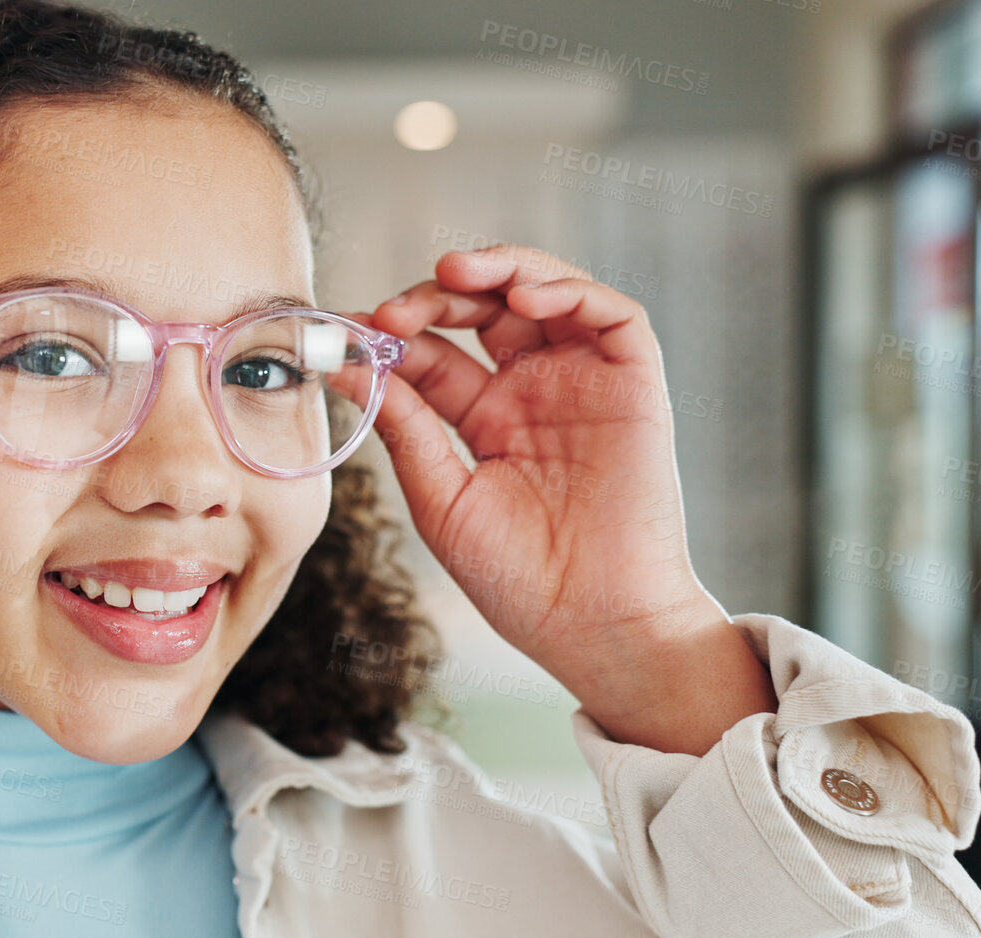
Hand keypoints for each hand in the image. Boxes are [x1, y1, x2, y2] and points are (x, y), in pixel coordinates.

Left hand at [358, 245, 773, 753]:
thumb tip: (347, 368)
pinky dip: (569, 290)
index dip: (392, 334)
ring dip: (500, 268)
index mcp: (485, 420)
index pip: (433, 353)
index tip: (345, 332)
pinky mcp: (634, 386)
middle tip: (394, 311)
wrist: (593, 626)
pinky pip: (611, 315)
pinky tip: (523, 297)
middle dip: (435, 295)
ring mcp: (584, 384)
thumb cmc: (519, 581)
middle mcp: (533, 391)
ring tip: (454, 272)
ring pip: (546, 293)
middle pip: (482, 310)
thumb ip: (405, 429)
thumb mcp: (442, 499)